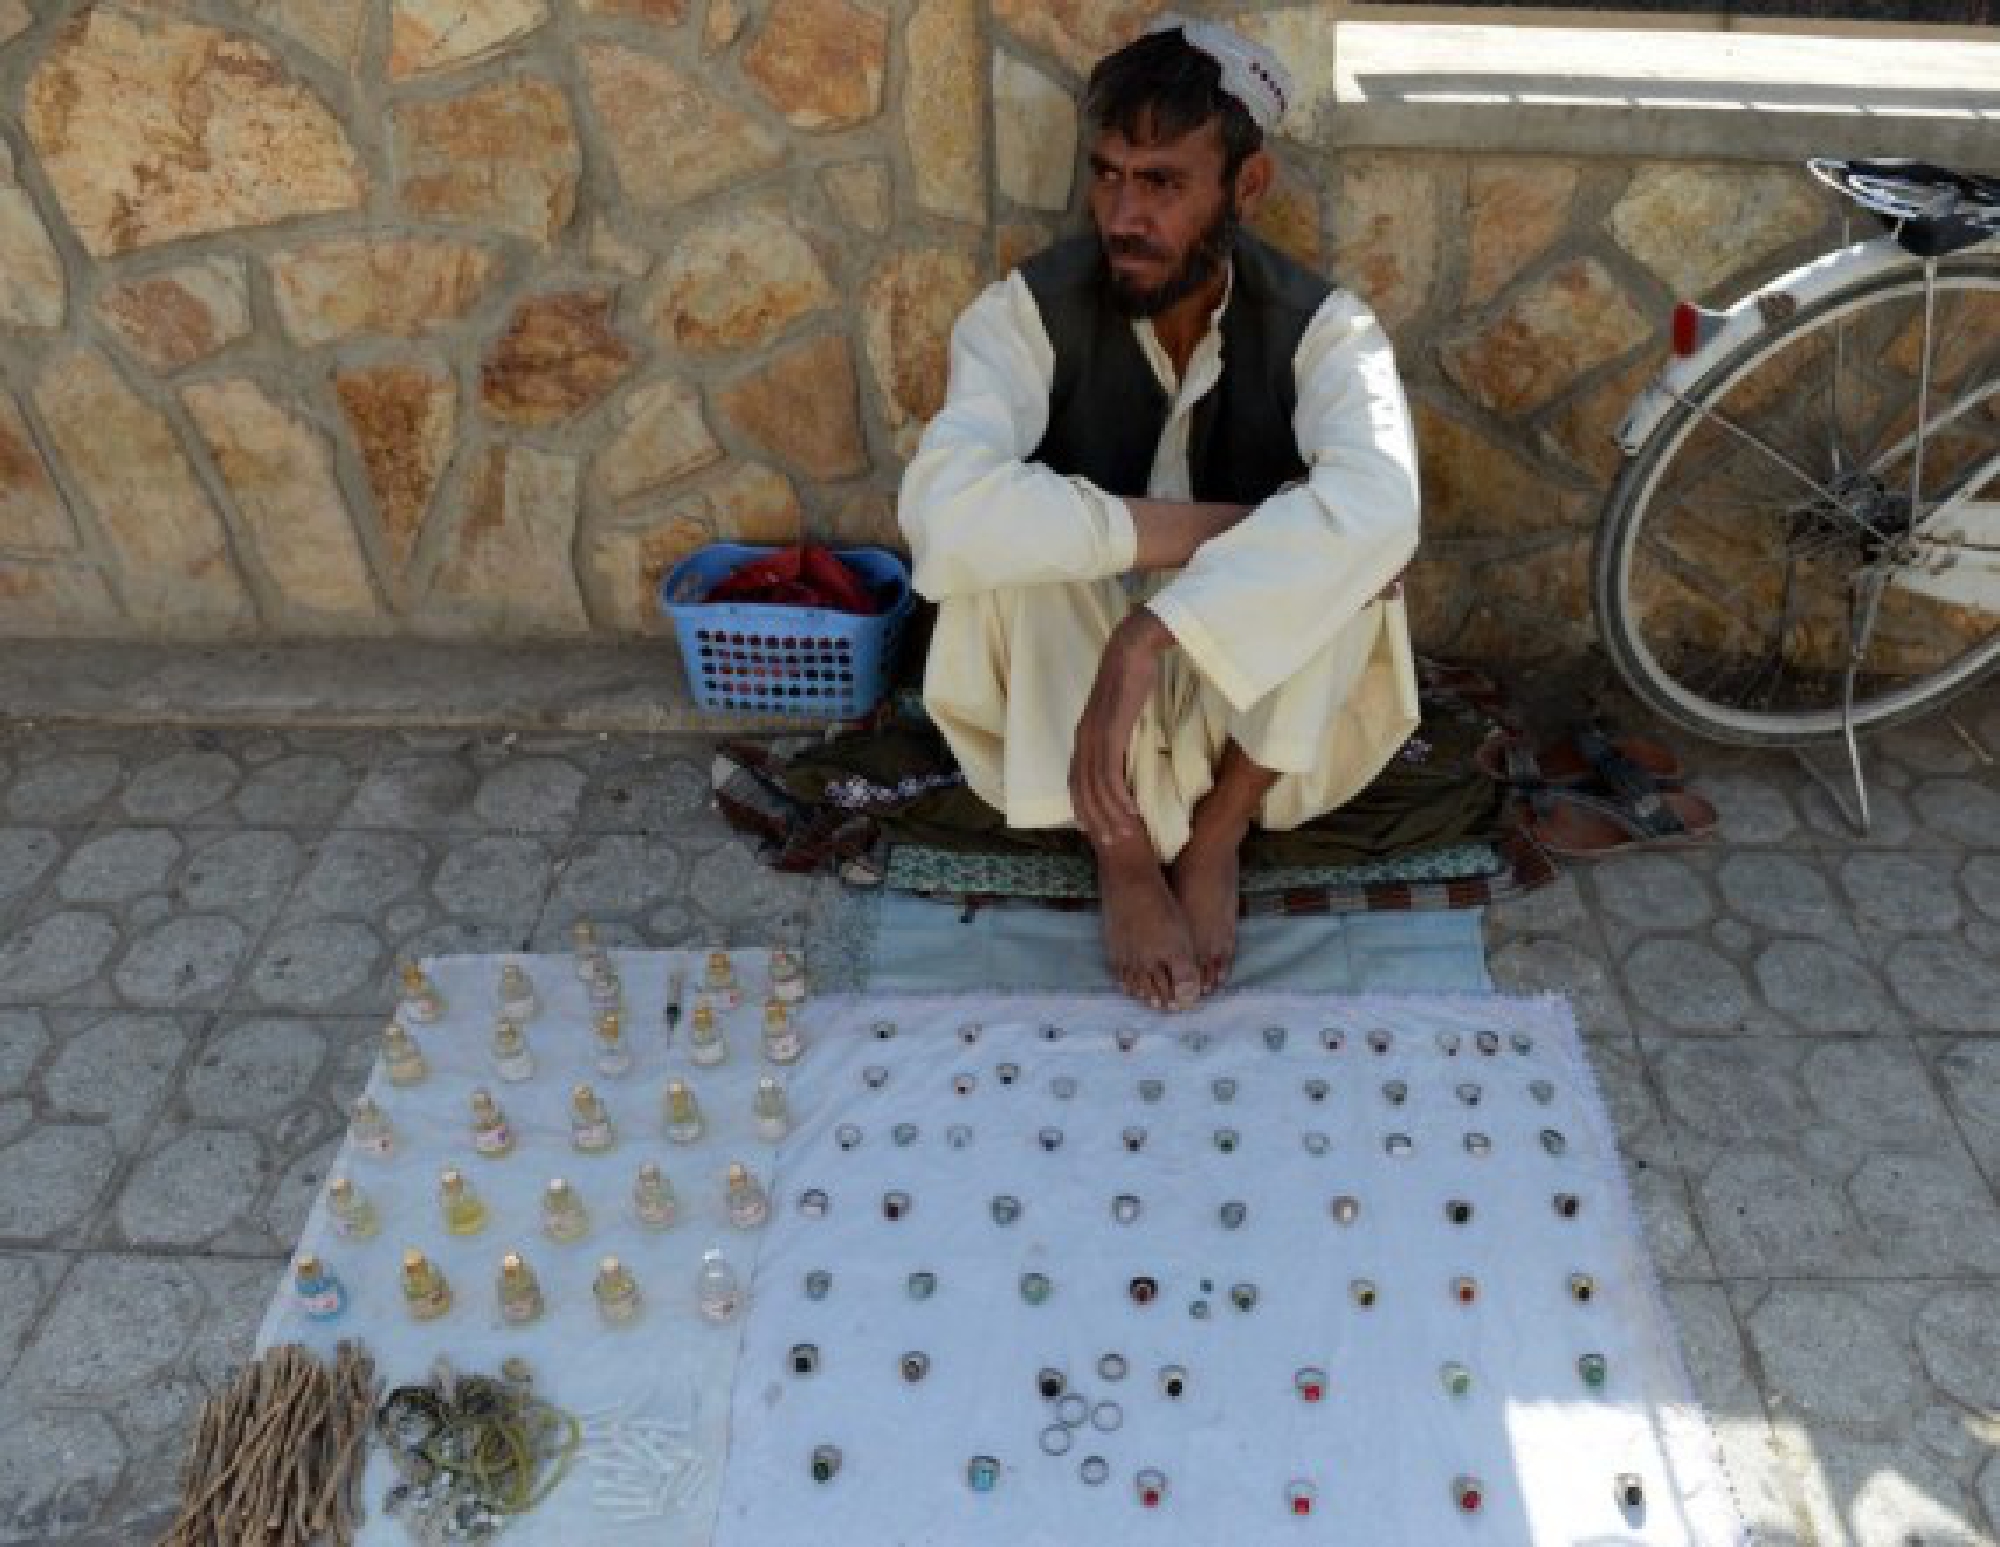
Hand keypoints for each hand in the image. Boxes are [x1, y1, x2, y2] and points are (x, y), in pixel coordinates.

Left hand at [1069, 609, 1173, 844]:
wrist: (1133, 648)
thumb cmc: (1133, 675)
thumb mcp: (1122, 711)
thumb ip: (1120, 731)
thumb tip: (1126, 747)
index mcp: (1085, 735)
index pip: (1077, 781)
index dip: (1085, 808)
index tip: (1097, 828)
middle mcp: (1084, 740)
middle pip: (1083, 791)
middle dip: (1096, 820)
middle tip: (1113, 842)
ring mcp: (1094, 737)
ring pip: (1096, 788)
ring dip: (1110, 815)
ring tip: (1126, 835)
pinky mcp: (1109, 733)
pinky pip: (1110, 775)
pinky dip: (1119, 798)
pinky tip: (1131, 813)